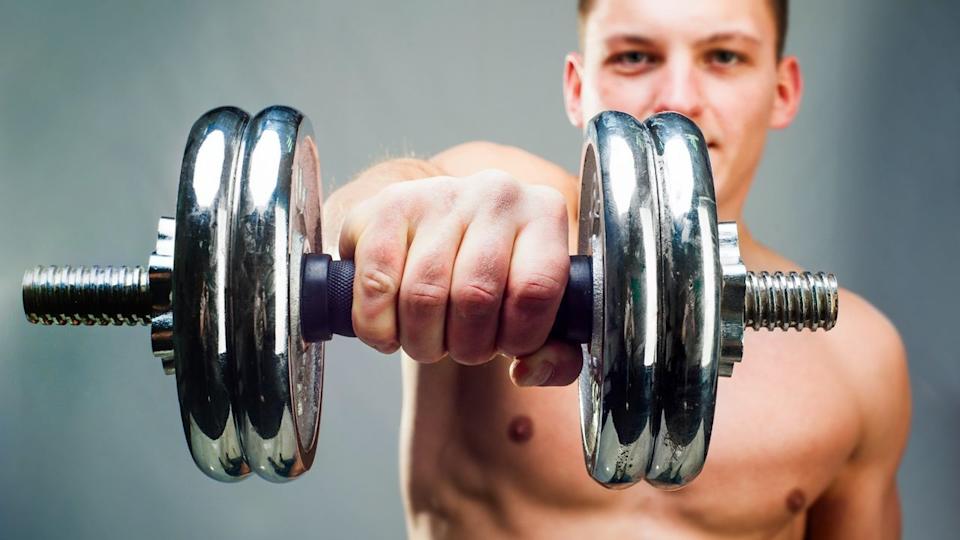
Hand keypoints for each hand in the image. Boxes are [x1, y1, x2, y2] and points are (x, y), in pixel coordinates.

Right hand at [338, 170, 582, 385]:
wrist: (437, 228)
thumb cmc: (494, 277)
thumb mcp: (539, 313)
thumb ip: (556, 356)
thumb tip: (529, 371)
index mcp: (544, 214)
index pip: (536, 289)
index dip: (519, 337)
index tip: (507, 346)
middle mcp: (496, 194)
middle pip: (475, 296)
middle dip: (466, 346)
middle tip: (462, 347)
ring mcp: (439, 194)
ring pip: (423, 295)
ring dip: (421, 341)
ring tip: (428, 339)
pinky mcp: (389, 205)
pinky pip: (378, 284)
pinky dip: (378, 326)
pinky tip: (389, 330)